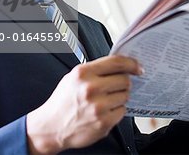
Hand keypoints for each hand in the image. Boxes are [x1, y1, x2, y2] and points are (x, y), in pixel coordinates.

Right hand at [26, 55, 142, 153]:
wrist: (51, 127)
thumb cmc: (63, 102)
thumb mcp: (73, 78)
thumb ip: (95, 70)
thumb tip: (120, 66)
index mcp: (83, 73)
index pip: (116, 62)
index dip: (131, 63)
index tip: (138, 67)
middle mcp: (91, 88)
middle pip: (124, 80)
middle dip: (123, 83)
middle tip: (115, 87)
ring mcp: (98, 106)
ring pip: (125, 96)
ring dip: (119, 98)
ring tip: (105, 101)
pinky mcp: (104, 122)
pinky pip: (122, 111)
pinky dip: (116, 111)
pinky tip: (104, 112)